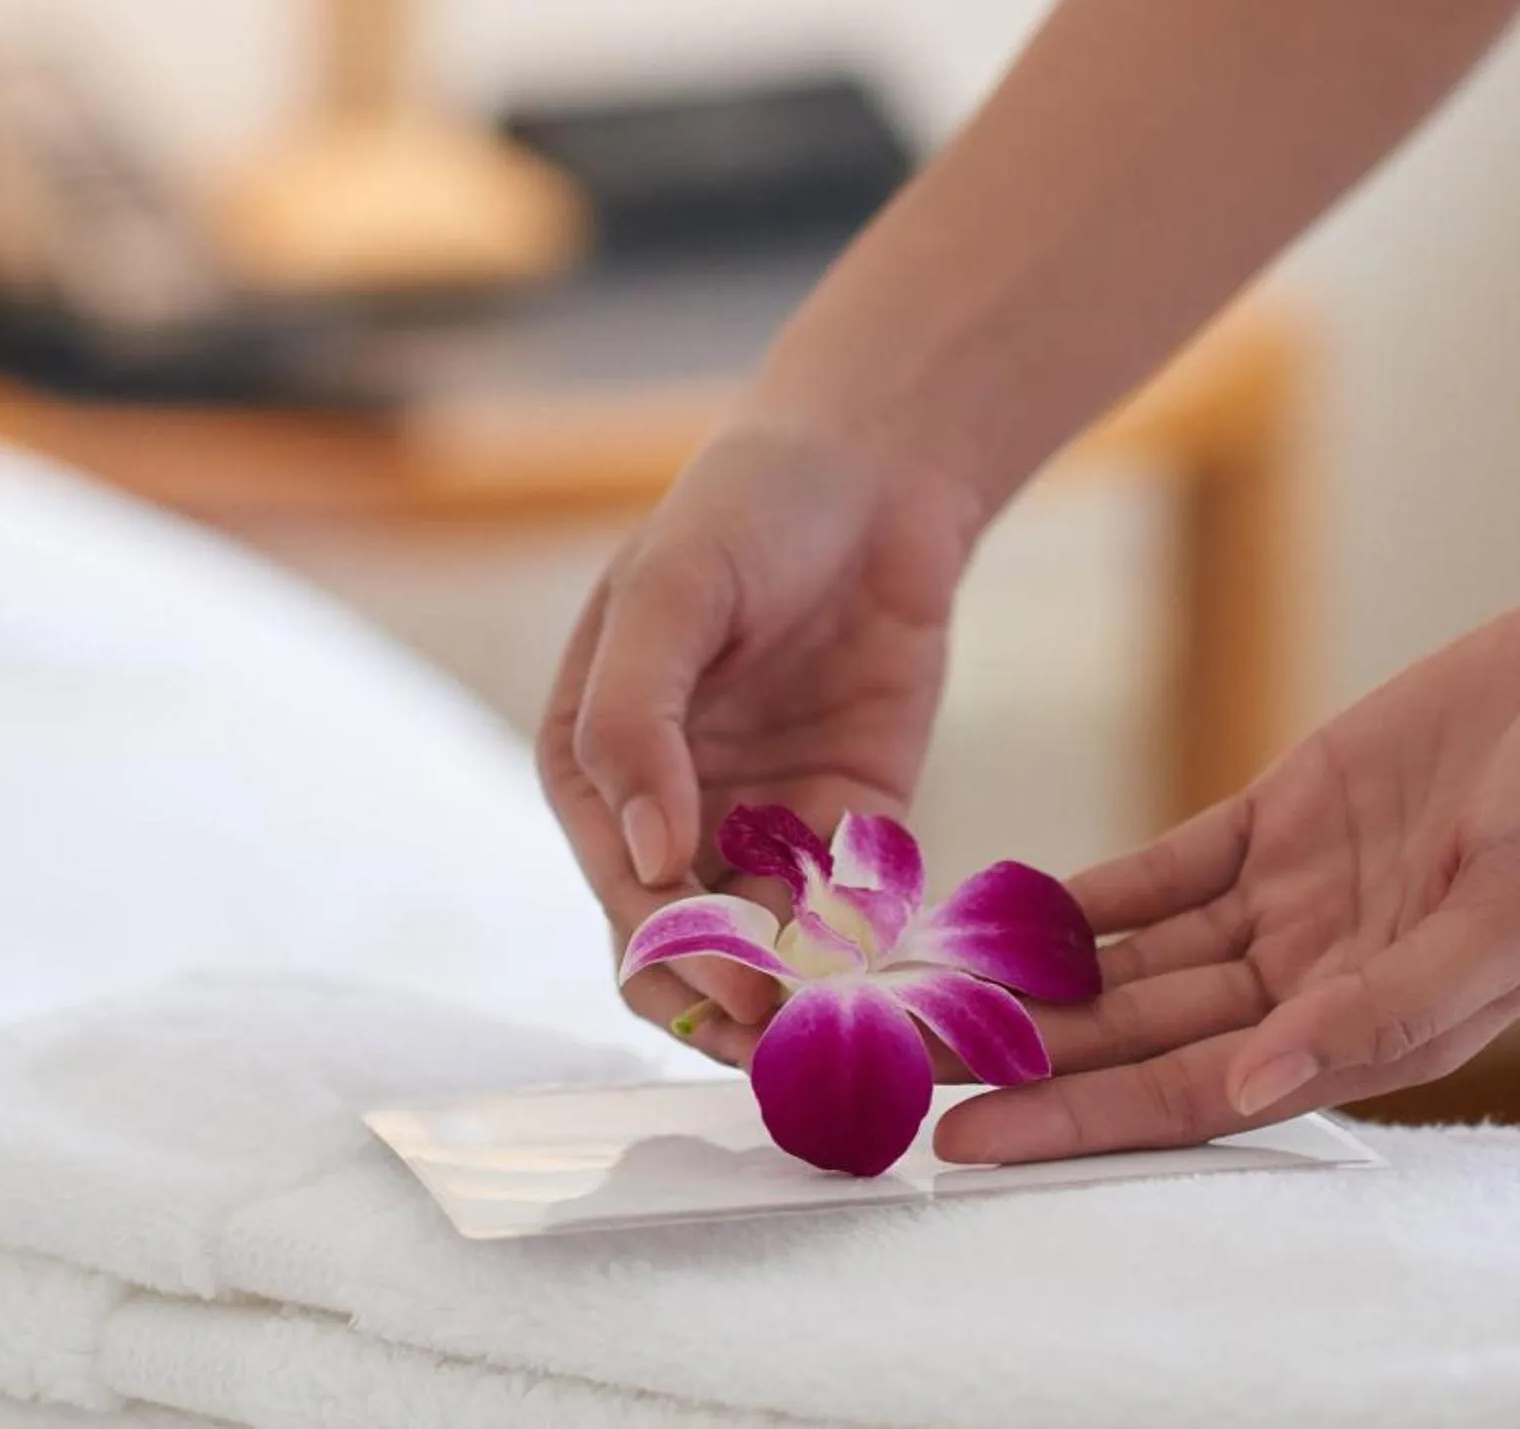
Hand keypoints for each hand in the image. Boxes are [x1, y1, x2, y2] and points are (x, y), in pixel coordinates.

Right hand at [539, 417, 985, 1059]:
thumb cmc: (744, 510)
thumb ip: (635, 720)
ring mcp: (757, 827)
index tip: (753, 1005)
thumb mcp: (673, 595)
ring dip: (823, 1004)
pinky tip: (928, 990)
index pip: (629, 909)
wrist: (872, 468)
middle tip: (823, 1051)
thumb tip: (645, 853)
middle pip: (696, 961)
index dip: (686, 967)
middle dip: (752, 1015)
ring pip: (777, 960)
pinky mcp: (850, 826)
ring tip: (888, 1041)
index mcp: (591, 774)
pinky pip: (856, 917)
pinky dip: (882, 957)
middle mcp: (667, 820)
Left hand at [936, 558, 1519, 1160]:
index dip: (1076, 1116)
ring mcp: (1302, 897)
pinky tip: (998, 910)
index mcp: (1380, 1023)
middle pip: (1139, 1036)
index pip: (1195, 1092)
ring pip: (1136, 961)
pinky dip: (1082, 896)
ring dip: (1032, 983)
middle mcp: (1325, 977)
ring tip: (915, 998)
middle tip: (890, 1070)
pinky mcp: (1289, 815)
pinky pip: (1162, 873)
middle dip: (1021, 1058)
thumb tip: (1258, 1086)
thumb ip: (1393, 1003)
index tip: (964, 1138)